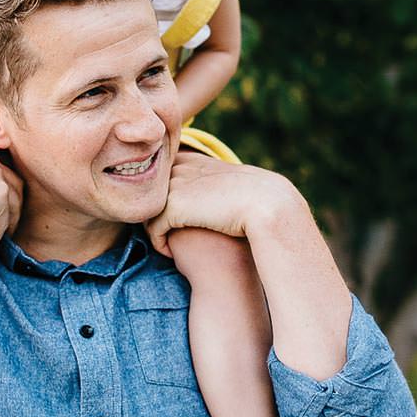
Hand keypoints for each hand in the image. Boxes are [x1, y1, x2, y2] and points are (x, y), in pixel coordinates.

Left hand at [144, 151, 295, 256]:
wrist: (268, 207)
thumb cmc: (257, 204)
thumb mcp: (234, 189)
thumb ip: (213, 189)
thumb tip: (207, 201)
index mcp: (196, 163)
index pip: (164, 177)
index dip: (164, 199)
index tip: (171, 220)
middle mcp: (181, 170)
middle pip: (151, 193)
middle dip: (153, 215)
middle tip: (162, 235)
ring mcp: (176, 186)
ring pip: (148, 211)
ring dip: (154, 230)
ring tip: (166, 245)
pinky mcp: (174, 207)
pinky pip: (153, 228)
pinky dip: (158, 243)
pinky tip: (170, 254)